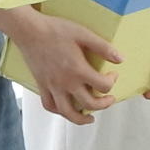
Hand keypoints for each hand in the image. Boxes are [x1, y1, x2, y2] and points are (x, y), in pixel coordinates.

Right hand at [5, 13, 119, 124]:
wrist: (29, 30)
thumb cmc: (55, 30)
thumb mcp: (83, 34)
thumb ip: (103, 47)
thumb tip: (120, 59)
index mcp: (78, 70)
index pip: (103, 86)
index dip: (112, 81)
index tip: (112, 74)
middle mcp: (66, 83)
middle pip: (89, 104)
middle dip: (104, 104)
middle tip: (109, 99)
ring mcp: (52, 86)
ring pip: (67, 112)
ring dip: (81, 119)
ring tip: (90, 118)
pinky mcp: (42, 86)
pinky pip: (50, 105)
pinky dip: (59, 111)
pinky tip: (66, 109)